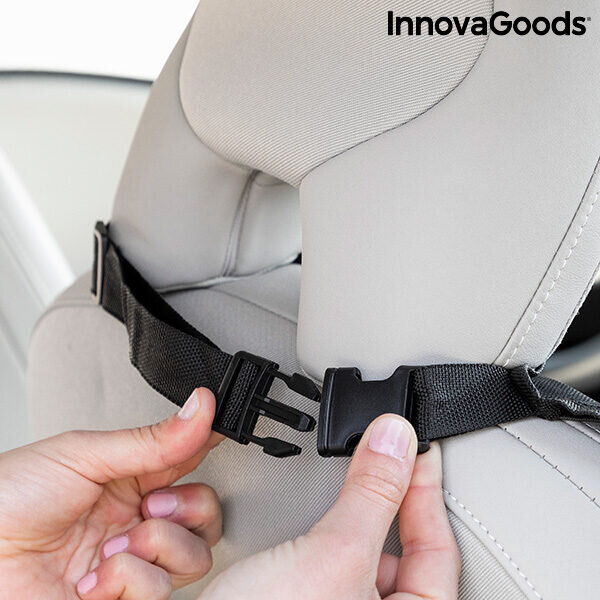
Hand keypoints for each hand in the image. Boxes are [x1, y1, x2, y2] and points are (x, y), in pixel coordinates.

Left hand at [0, 388, 222, 599]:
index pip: (191, 460)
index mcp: (132, 478)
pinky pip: (158, 592)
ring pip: (194, 557)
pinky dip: (127, 581)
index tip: (217, 435)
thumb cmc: (9, 497)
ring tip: (113, 544)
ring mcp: (131, 563)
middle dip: (189, 508)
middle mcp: (137, 520)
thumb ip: (151, 440)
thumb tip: (200, 407)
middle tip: (151, 505)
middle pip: (207, 517)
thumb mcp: (84, 456)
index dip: (208, 449)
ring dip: (153, 546)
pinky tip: (95, 577)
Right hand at [202, 414, 459, 599]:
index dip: (427, 488)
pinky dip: (333, 529)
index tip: (415, 445)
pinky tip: (320, 516)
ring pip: (368, 554)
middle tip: (382, 454)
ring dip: (358, 513)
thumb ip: (372, 494)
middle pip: (406, 552)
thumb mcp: (331, 556)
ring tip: (348, 484)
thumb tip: (396, 443)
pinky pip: (338, 559)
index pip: (439, 549)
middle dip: (392, 500)